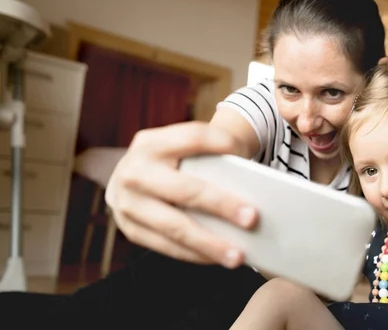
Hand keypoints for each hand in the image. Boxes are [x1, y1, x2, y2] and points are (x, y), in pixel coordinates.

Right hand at [105, 121, 258, 267]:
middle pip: (184, 189)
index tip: (246, 156)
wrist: (133, 175)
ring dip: (209, 243)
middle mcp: (134, 171)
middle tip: (251, 218)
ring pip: (174, 226)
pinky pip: (166, 246)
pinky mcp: (129, 229)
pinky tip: (218, 257)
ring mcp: (127, 202)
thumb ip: (212, 155)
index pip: (193, 138)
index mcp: (151, 142)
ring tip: (238, 255)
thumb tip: (250, 182)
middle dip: (220, 205)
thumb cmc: (173, 161)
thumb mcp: (185, 147)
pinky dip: (195, 254)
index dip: (220, 143)